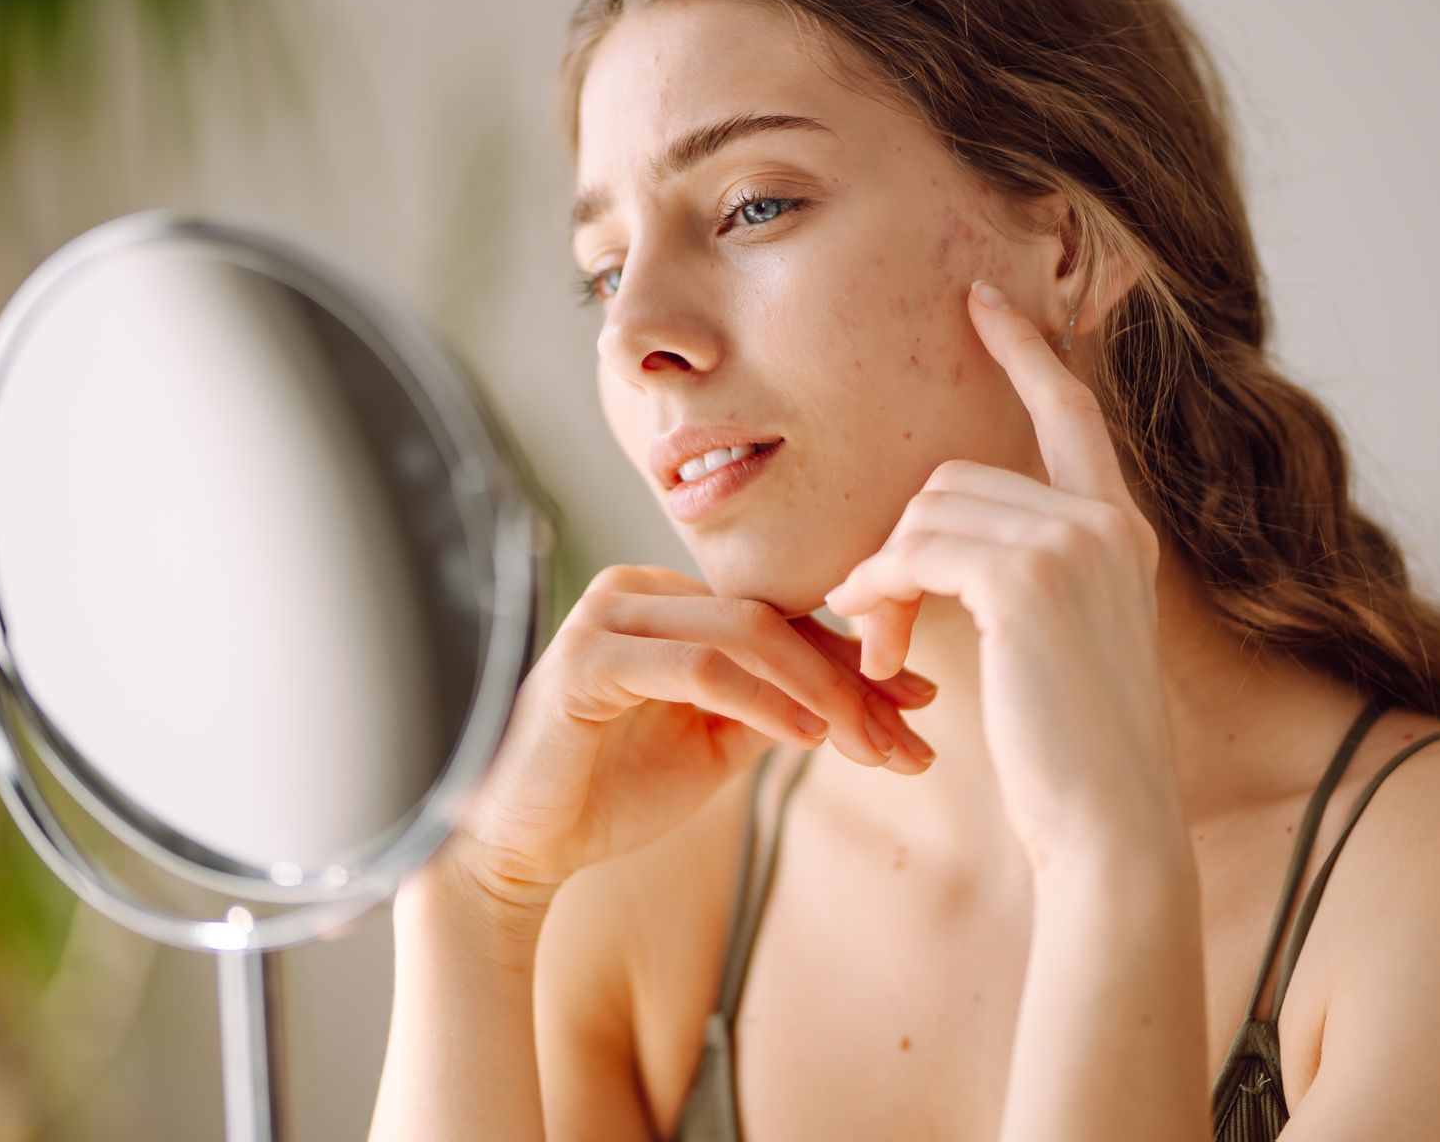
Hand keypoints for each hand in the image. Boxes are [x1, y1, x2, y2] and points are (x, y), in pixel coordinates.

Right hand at [416, 565, 938, 911]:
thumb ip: (775, 706)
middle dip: (851, 680)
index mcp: (665, 599)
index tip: (921, 705)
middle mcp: (636, 590)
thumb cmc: (609, 793)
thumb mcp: (715, 744)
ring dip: (821, 692)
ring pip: (745, 634)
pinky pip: (698, 667)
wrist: (519, 849)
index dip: (853, 661)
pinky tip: (808, 740)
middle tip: (912, 734)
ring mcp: (608, 616)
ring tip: (872, 743)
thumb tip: (867, 697)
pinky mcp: (586, 659)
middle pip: (772, 621)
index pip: (778, 617)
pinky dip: (762, 700)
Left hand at [824, 280, 1176, 869]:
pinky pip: (915, 550)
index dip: (1025, 353)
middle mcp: (1106, 523)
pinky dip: (878, 591)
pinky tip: (873, 641)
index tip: (981, 299)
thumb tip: (913, 545)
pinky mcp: (1030, 576)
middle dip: (901, 547)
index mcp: (1120, 533)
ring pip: (929, 511)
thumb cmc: (1068, 754)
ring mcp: (1073, 543)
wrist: (1108, 824)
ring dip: (882, 578)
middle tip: (872, 625)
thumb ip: (1015, 575)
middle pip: (958, 477)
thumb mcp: (1054, 646)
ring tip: (876, 650)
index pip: (1070, 414)